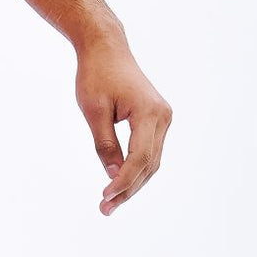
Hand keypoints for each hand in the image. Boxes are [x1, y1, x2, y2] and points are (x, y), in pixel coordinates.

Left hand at [74, 31, 172, 216]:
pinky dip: (135, 167)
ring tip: (110, 202)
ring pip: (151, 161)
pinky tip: (119, 183)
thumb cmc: (96, 74)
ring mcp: (163, 118)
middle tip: (105, 209)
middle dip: (128, 188)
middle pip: (149, 164)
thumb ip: (104, 144)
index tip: (105, 197)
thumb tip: (112, 175)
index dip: (123, 181)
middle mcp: (163, 117)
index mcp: (150, 112)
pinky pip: (149, 151)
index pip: (140, 158)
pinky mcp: (157, 119)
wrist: (105, 48)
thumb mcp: (93, 110)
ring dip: (132, 182)